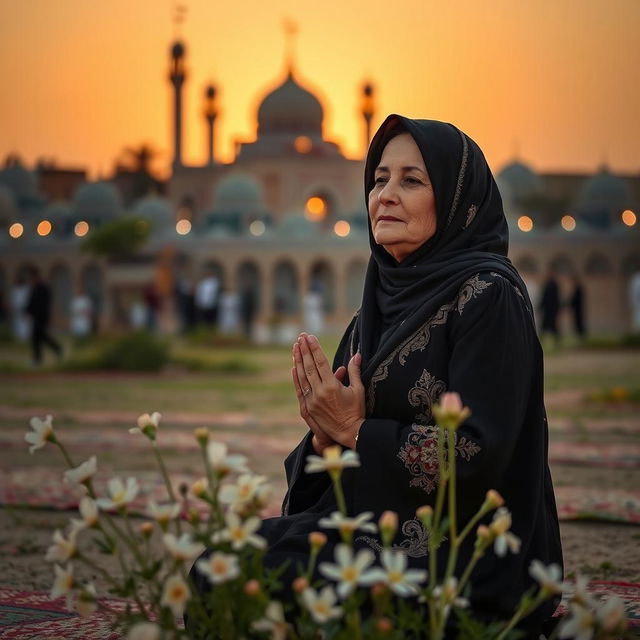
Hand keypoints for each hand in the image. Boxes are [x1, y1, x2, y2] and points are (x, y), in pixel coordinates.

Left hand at [292, 333, 363, 448]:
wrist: (348, 433)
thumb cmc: (356, 411)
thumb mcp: (358, 390)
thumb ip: (354, 371)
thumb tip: (356, 355)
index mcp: (332, 386)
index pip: (320, 362)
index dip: (314, 348)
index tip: (310, 337)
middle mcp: (319, 392)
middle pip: (309, 366)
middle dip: (304, 350)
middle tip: (301, 336)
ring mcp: (312, 400)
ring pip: (302, 376)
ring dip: (298, 360)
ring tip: (296, 347)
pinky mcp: (308, 407)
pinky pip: (300, 388)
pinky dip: (296, 377)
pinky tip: (294, 366)